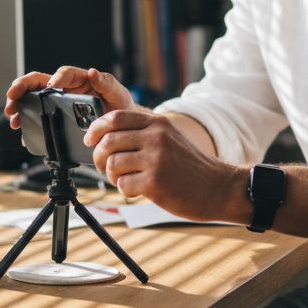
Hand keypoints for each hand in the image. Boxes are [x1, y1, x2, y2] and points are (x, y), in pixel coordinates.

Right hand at [2, 66, 135, 129]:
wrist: (121, 127)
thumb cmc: (119, 107)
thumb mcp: (117, 93)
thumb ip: (107, 83)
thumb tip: (93, 72)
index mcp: (80, 80)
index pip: (64, 74)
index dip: (55, 78)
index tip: (51, 86)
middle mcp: (65, 89)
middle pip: (39, 82)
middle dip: (23, 87)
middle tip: (13, 96)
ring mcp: (58, 103)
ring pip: (33, 97)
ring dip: (19, 103)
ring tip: (12, 114)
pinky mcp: (55, 116)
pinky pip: (37, 115)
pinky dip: (25, 119)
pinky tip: (19, 127)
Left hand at [84, 109, 243, 221]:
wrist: (218, 188)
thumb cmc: (190, 167)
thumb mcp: (170, 138)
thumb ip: (143, 133)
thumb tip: (106, 135)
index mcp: (158, 123)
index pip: (115, 117)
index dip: (95, 128)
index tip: (89, 139)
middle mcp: (156, 137)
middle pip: (107, 141)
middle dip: (98, 157)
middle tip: (103, 167)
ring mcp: (155, 159)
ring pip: (111, 164)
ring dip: (111, 176)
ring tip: (124, 180)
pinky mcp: (154, 182)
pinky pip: (122, 185)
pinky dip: (125, 190)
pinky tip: (138, 191)